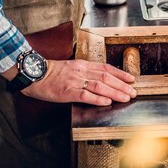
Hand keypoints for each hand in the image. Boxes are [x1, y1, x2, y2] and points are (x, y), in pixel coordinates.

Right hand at [21, 59, 136, 105]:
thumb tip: (99, 79)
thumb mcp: (71, 68)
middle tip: (133, 92)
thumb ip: (84, 72)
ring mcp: (75, 81)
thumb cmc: (51, 73)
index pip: (106, 68)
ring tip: (125, 97)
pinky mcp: (68, 91)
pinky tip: (107, 102)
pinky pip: (85, 95)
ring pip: (100, 86)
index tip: (131, 79)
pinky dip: (98, 98)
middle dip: (122, 85)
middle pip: (106, 77)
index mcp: (82, 65)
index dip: (120, 74)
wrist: (35, 74)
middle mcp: (81, 71)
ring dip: (115, 92)